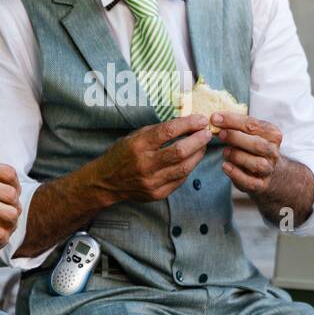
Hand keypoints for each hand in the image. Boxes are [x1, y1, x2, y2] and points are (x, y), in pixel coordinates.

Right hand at [92, 114, 212, 202]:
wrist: (107, 181)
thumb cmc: (122, 154)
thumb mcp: (136, 135)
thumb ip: (159, 130)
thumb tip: (186, 123)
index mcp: (138, 145)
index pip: (169, 131)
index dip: (188, 124)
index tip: (200, 120)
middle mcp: (145, 164)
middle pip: (180, 151)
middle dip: (198, 140)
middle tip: (206, 132)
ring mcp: (152, 182)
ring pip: (185, 167)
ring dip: (198, 154)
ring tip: (203, 145)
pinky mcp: (158, 194)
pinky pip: (180, 179)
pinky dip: (189, 168)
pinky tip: (192, 159)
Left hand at [212, 111, 283, 198]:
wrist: (264, 171)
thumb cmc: (251, 147)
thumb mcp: (248, 133)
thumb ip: (235, 126)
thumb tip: (215, 118)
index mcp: (272, 134)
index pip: (253, 125)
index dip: (233, 120)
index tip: (215, 117)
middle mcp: (273, 152)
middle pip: (257, 144)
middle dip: (236, 138)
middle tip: (220, 134)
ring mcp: (269, 169)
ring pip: (257, 164)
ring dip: (238, 156)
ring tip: (224, 152)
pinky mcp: (261, 185)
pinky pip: (250, 181)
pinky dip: (236, 174)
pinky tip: (225, 166)